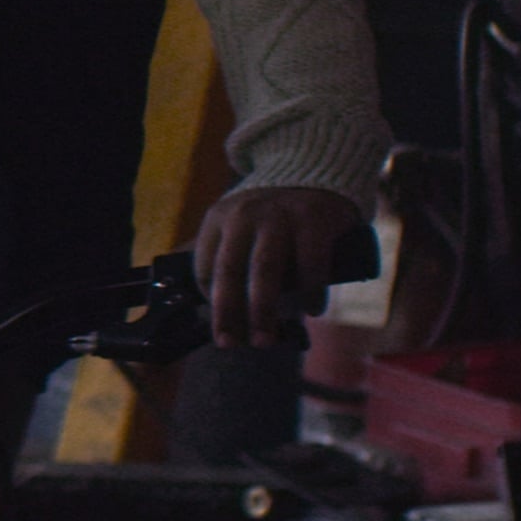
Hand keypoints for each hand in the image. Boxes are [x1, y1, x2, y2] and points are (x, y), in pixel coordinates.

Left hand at [190, 185, 364, 348]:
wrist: (317, 175)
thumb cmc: (273, 217)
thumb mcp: (240, 227)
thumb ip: (227, 256)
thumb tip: (204, 305)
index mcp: (219, 219)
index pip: (205, 267)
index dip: (210, 303)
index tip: (219, 329)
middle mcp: (244, 215)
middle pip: (230, 272)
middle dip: (229, 314)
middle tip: (233, 345)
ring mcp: (279, 215)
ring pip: (265, 271)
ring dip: (264, 311)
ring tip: (267, 340)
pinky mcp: (315, 219)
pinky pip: (311, 264)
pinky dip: (311, 292)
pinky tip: (312, 311)